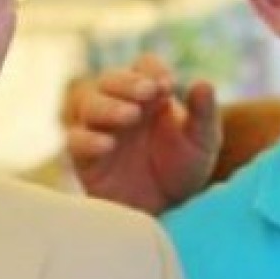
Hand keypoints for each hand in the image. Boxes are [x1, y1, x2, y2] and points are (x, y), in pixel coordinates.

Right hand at [65, 54, 220, 214]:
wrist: (166, 212)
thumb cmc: (183, 171)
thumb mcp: (202, 143)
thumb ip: (203, 114)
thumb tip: (203, 83)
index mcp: (149, 96)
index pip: (143, 67)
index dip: (152, 70)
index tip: (167, 86)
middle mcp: (121, 106)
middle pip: (111, 79)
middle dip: (128, 82)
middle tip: (149, 92)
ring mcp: (100, 129)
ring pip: (89, 104)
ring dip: (109, 106)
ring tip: (131, 116)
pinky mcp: (85, 157)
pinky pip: (76, 141)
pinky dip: (89, 140)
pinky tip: (108, 145)